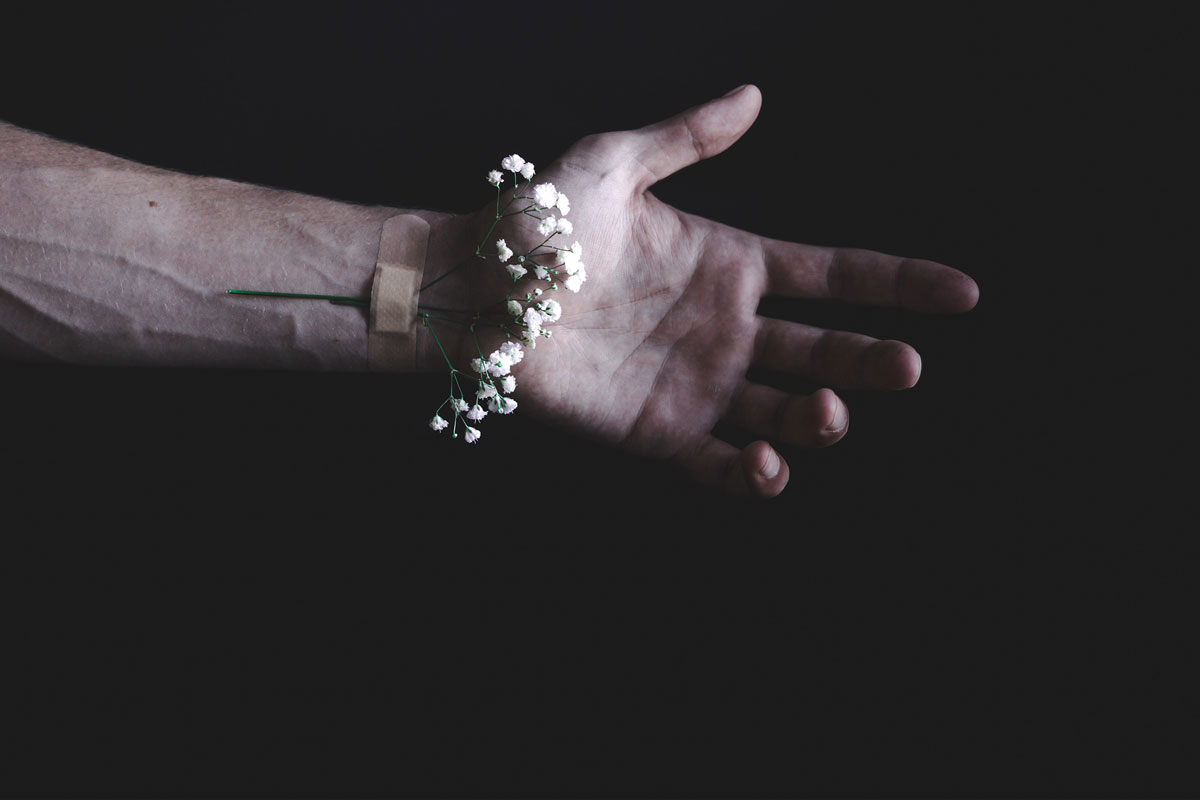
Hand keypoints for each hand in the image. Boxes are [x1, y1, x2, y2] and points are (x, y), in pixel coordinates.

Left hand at [443, 85, 978, 497]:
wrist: (476, 290)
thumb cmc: (538, 223)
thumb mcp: (616, 162)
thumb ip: (686, 136)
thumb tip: (754, 94)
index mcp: (729, 266)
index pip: (835, 277)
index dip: (899, 285)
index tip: (962, 294)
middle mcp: (726, 330)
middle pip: (825, 353)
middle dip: (872, 365)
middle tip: (903, 369)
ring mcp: (697, 385)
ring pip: (785, 415)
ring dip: (821, 422)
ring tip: (825, 411)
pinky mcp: (659, 433)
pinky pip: (721, 467)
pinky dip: (757, 477)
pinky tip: (772, 464)